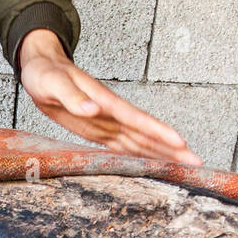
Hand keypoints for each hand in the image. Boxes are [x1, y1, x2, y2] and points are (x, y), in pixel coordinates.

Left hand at [19, 29, 201, 164]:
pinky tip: (151, 166)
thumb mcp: (53, 83)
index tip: (181, 142)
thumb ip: (72, 97)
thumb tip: (92, 109)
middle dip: (171, 149)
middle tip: (196, 164)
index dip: (159, 131)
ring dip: (161, 155)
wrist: (41, 69)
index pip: (137, 119)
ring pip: (139, 142)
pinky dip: (138, 156)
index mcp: (105, 102)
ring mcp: (107, 122)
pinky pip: (123, 146)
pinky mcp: (98, 130)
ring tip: (184, 168)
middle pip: (147, 134)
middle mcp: (111, 114)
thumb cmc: (46, 74)